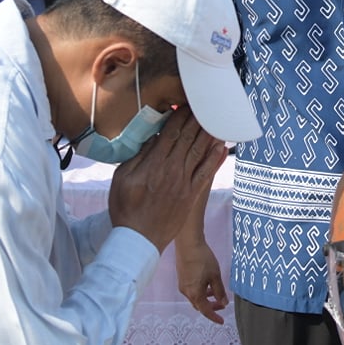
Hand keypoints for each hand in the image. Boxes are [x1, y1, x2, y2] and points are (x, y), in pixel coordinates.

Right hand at [107, 107, 226, 249]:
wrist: (138, 240)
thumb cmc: (125, 209)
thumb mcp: (121, 179)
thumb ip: (137, 158)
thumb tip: (150, 139)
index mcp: (153, 164)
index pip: (170, 133)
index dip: (179, 116)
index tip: (185, 104)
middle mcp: (172, 170)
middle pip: (187, 138)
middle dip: (196, 120)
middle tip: (204, 105)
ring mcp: (184, 183)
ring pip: (199, 152)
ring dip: (208, 134)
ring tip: (216, 118)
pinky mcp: (191, 195)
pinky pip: (206, 173)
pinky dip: (215, 159)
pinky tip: (222, 146)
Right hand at [175, 237, 228, 323]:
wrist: (188, 243)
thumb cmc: (202, 259)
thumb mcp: (215, 276)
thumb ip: (219, 291)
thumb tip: (224, 303)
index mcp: (195, 293)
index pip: (205, 310)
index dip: (214, 316)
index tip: (221, 321)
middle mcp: (186, 292)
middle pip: (199, 305)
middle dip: (211, 307)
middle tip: (222, 304)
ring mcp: (182, 284)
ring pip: (195, 297)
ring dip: (206, 298)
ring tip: (215, 292)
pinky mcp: (181, 277)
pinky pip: (191, 290)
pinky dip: (200, 291)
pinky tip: (207, 283)